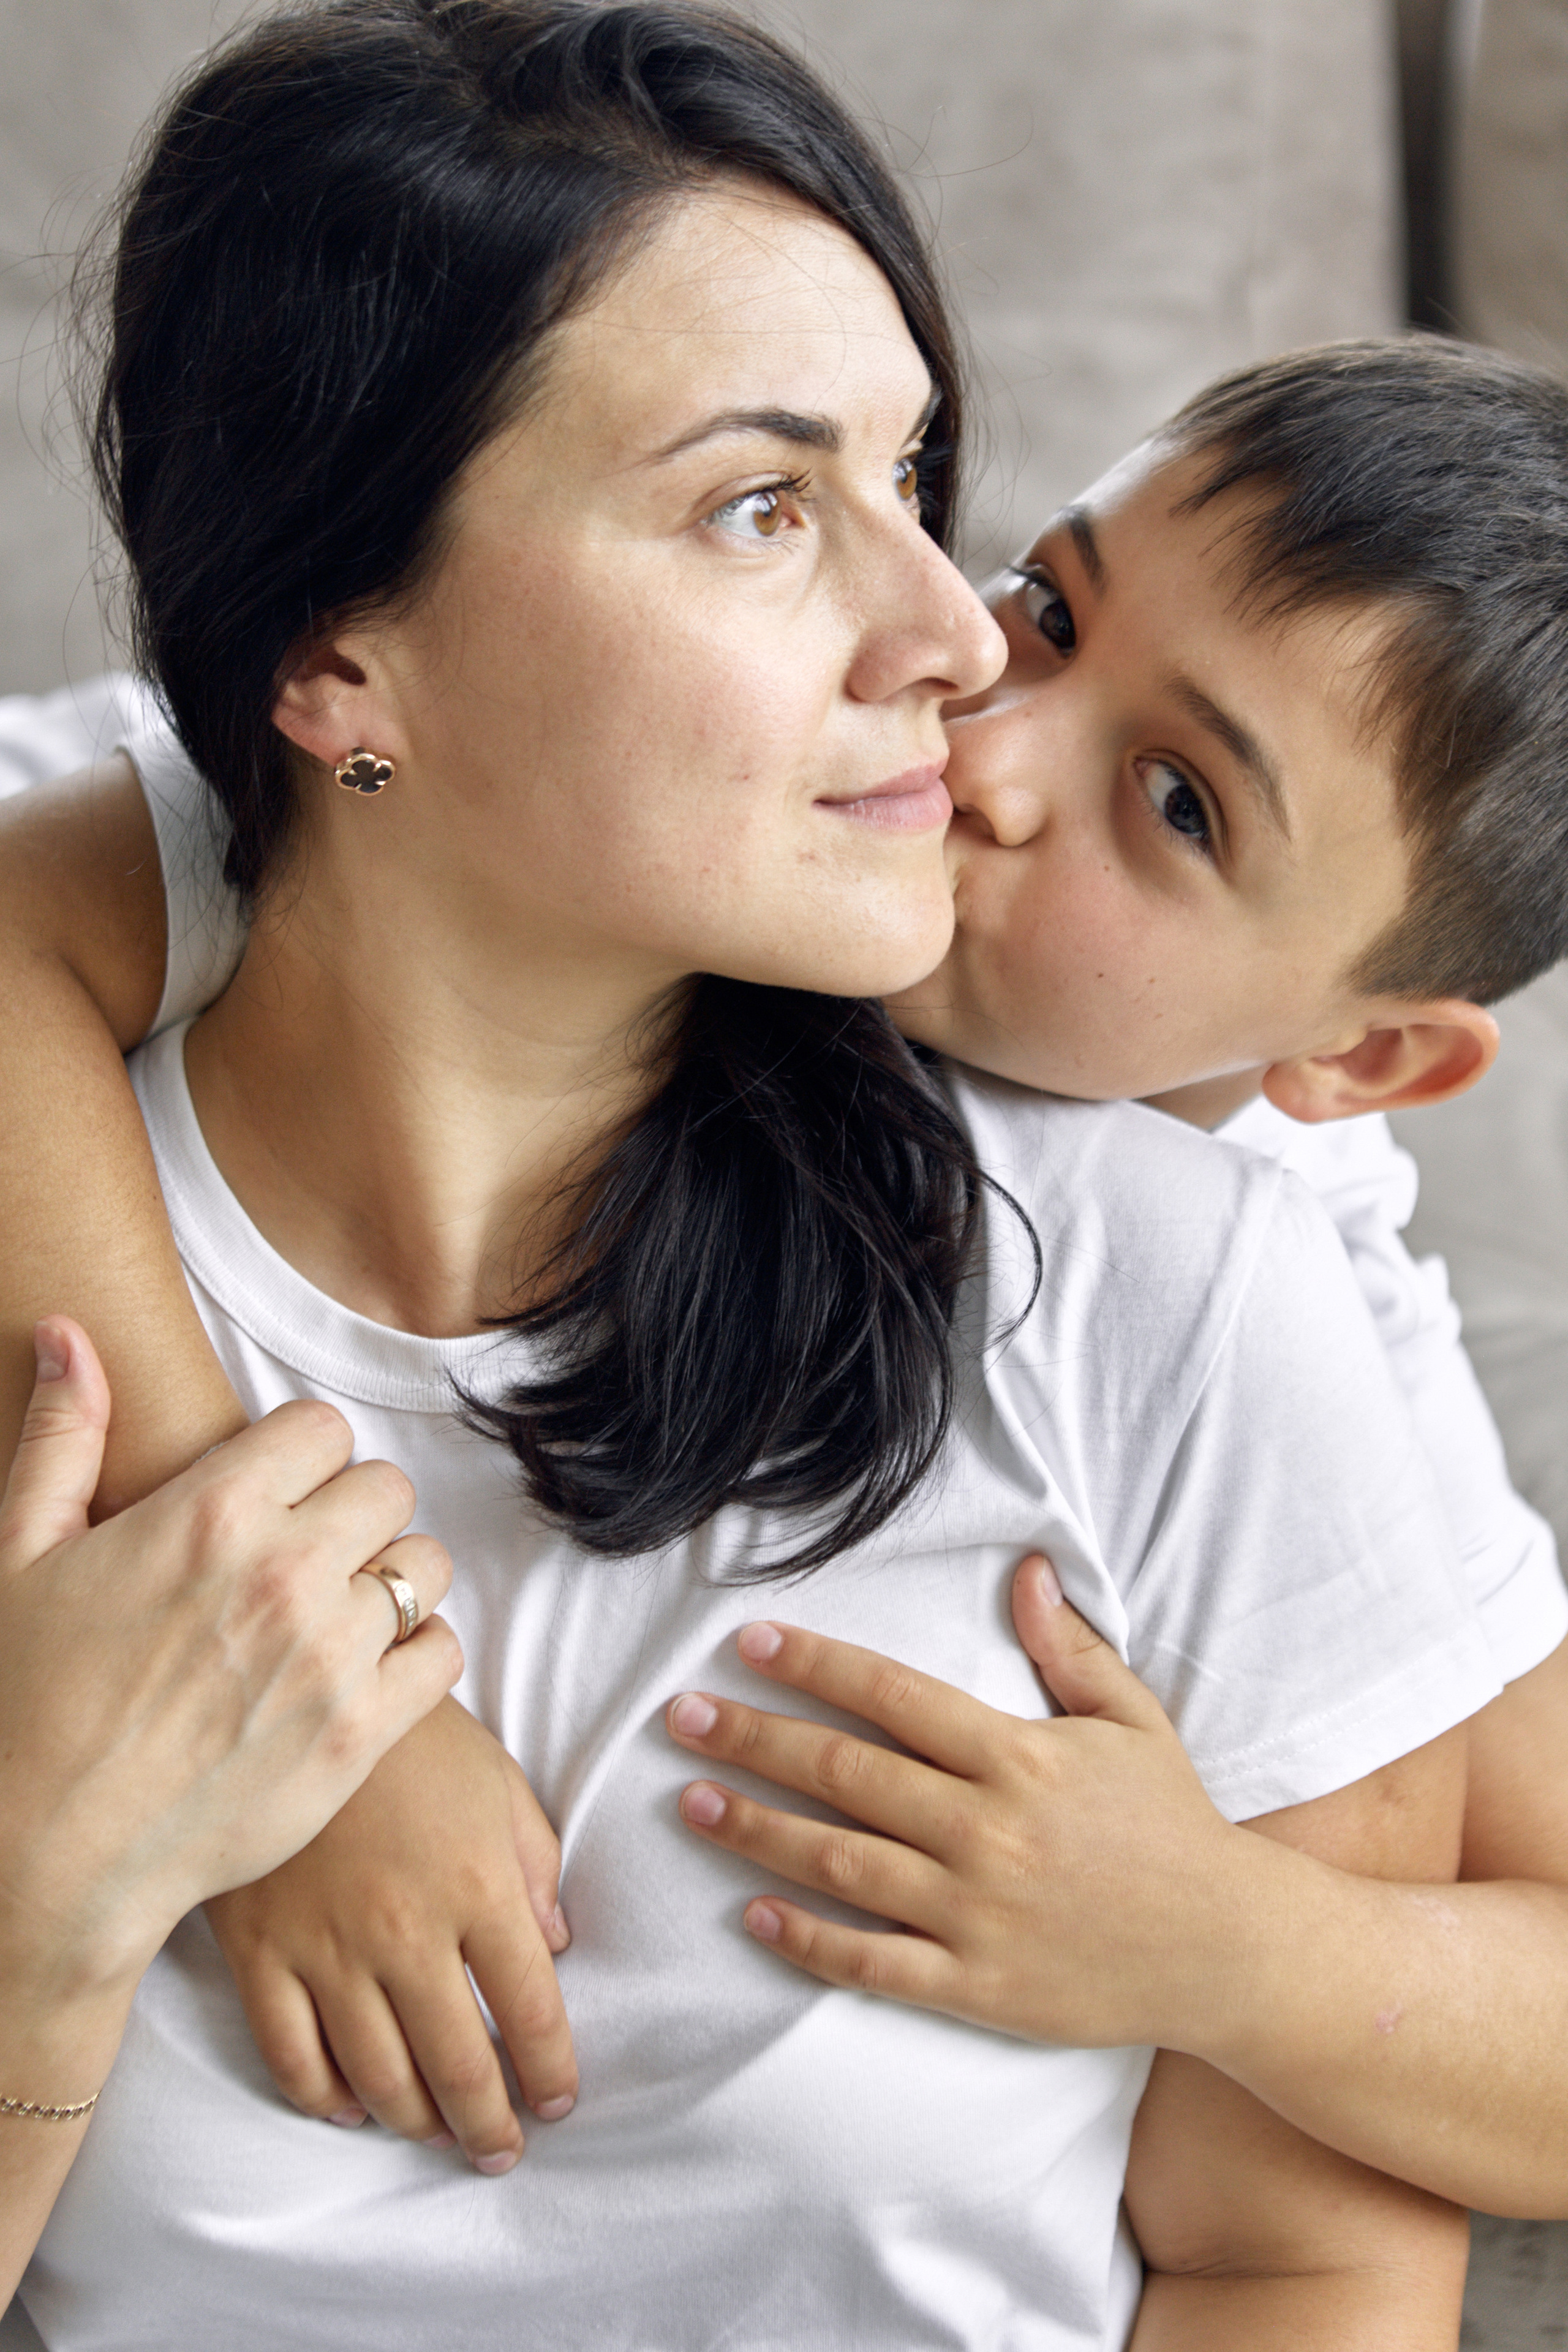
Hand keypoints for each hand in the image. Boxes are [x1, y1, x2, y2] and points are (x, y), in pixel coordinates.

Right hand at [0, 1318, 460, 2009]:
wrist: (43, 1856)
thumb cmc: (21, 1704)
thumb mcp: (18, 1556)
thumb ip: (63, 1438)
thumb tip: (69, 1336)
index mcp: (210, 1515)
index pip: (323, 1428)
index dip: (300, 1457)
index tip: (274, 1493)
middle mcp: (284, 1573)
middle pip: (385, 1487)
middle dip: (348, 1512)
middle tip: (304, 1554)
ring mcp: (330, 1655)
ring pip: (424, 1564)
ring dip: (388, 1578)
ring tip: (335, 1610)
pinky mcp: (360, 1734)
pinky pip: (442, 1651)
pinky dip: (414, 1654)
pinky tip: (361, 1669)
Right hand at [207, 1698, 576, 2174]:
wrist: (300, 1695)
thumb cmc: (413, 1737)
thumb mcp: (497, 1781)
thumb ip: (534, 1864)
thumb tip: (556, 1946)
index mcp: (478, 1887)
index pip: (531, 2011)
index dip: (552, 2070)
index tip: (560, 2100)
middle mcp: (407, 1933)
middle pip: (460, 2065)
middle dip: (489, 2124)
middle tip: (502, 2150)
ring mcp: (328, 1949)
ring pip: (378, 2078)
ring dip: (416, 2121)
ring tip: (437, 2133)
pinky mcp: (261, 1952)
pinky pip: (291, 2055)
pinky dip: (322, 2096)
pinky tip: (349, 2105)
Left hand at [666, 1555, 1251, 2052]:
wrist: (1228, 1950)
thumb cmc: (1175, 1826)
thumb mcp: (1133, 1721)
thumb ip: (1070, 1648)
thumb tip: (1027, 1570)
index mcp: (1020, 1757)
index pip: (891, 1697)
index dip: (814, 1664)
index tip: (750, 1642)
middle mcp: (988, 1830)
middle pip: (844, 1772)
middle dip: (754, 1736)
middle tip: (682, 1716)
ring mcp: (976, 1913)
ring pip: (839, 1862)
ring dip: (756, 1829)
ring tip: (693, 1801)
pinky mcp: (976, 1986)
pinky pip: (871, 1962)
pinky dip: (806, 1938)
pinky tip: (752, 1911)